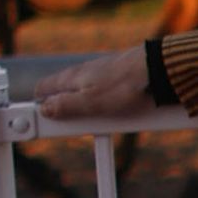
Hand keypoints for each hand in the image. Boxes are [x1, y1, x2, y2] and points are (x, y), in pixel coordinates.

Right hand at [35, 45, 153, 118]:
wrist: (158, 70)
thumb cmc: (124, 84)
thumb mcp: (89, 102)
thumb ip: (64, 106)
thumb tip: (43, 109)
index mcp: (71, 77)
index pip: (43, 87)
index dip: (38, 104)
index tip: (39, 121)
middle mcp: (85, 73)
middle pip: (65, 95)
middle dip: (65, 112)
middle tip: (69, 128)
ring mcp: (103, 76)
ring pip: (87, 98)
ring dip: (89, 113)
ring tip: (97, 124)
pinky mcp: (120, 81)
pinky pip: (108, 98)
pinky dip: (108, 108)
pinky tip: (116, 116)